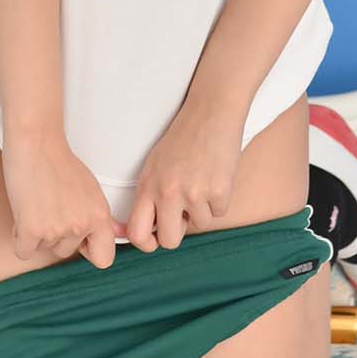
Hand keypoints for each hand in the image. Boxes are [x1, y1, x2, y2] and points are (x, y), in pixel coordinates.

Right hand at [2, 130, 118, 269]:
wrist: (36, 143)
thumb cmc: (59, 161)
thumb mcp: (90, 189)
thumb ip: (98, 214)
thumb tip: (118, 233)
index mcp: (100, 215)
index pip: (104, 259)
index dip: (89, 250)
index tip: (79, 238)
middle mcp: (81, 225)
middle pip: (65, 252)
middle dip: (55, 236)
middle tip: (49, 207)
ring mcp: (57, 229)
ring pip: (43, 249)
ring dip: (36, 233)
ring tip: (37, 204)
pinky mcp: (32, 230)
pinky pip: (24, 252)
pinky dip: (19, 237)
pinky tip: (23, 213)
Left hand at [124, 97, 244, 251]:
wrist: (211, 112)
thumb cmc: (182, 138)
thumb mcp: (155, 165)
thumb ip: (149, 195)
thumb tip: (148, 229)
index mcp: (148, 185)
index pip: (137, 232)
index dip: (146, 244)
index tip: (154, 240)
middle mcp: (168, 192)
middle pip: (169, 241)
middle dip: (178, 232)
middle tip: (183, 214)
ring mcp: (194, 192)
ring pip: (199, 224)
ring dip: (202, 210)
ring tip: (201, 181)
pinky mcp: (219, 191)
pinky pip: (219, 212)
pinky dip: (219, 199)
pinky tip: (215, 176)